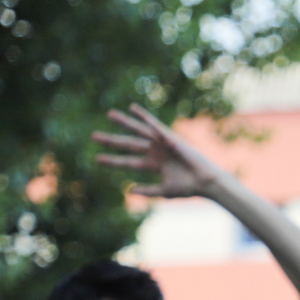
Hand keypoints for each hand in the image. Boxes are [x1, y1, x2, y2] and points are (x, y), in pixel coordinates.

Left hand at [93, 104, 227, 199]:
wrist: (205, 182)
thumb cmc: (189, 188)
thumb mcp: (164, 191)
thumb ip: (147, 190)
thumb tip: (128, 190)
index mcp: (154, 165)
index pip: (129, 162)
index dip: (113, 161)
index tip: (97, 159)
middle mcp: (156, 152)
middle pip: (129, 144)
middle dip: (112, 141)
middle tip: (94, 136)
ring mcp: (162, 144)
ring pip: (139, 132)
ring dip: (125, 123)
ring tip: (109, 114)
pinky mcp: (169, 138)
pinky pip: (153, 124)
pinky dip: (143, 116)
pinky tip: (132, 108)